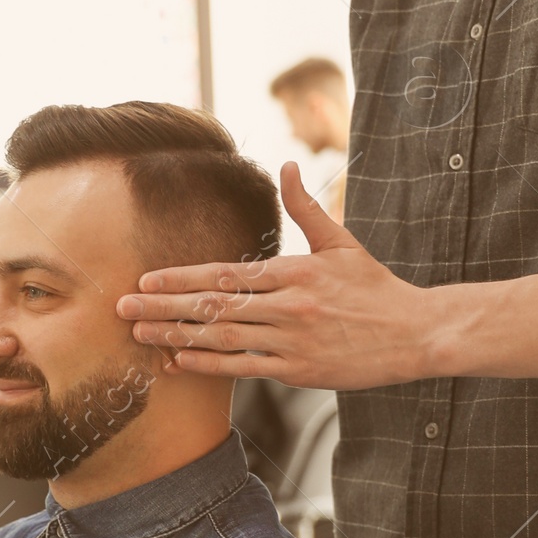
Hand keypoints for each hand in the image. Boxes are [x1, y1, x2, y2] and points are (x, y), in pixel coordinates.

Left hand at [117, 163, 434, 390]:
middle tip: (122, 309)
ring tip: (141, 335)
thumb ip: (306, 208)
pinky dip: (210, 365)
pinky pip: (245, 368)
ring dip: (177, 337)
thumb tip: (287, 166)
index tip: (146, 280)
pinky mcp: (300, 371)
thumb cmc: (375, 288)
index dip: (182, 279)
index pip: (225, 274)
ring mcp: (292, 341)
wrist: (415, 333)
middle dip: (163, 307)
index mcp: (294, 272)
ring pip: (223, 338)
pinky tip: (180, 361)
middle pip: (213, 306)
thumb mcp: (341, 243)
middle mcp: (288, 306)